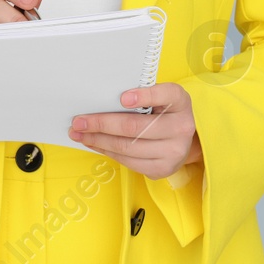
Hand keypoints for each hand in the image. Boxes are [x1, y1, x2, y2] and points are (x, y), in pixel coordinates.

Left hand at [68, 82, 203, 179]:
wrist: (184, 140)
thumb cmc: (164, 112)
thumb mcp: (160, 97)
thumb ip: (140, 94)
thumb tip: (103, 98)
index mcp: (180, 102)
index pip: (166, 95)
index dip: (144, 96)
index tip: (123, 98)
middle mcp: (181, 127)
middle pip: (135, 127)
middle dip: (101, 124)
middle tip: (79, 121)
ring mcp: (173, 152)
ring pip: (127, 147)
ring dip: (98, 140)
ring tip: (80, 134)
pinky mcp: (162, 169)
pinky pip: (128, 161)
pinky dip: (107, 151)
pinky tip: (95, 143)